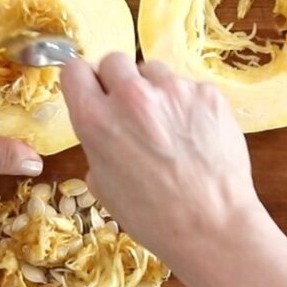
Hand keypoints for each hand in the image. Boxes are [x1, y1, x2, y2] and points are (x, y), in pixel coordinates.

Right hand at [59, 54, 269, 285]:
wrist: (211, 225)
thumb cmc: (151, 216)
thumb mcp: (102, 185)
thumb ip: (97, 142)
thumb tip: (105, 123)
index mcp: (95, 119)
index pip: (74, 70)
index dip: (84, 81)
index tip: (93, 91)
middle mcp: (131, 96)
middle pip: (114, 61)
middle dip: (118, 81)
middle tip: (131, 110)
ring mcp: (173, 90)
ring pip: (154, 71)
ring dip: (155, 91)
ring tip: (168, 127)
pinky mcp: (208, 93)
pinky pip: (189, 87)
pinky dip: (188, 104)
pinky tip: (195, 134)